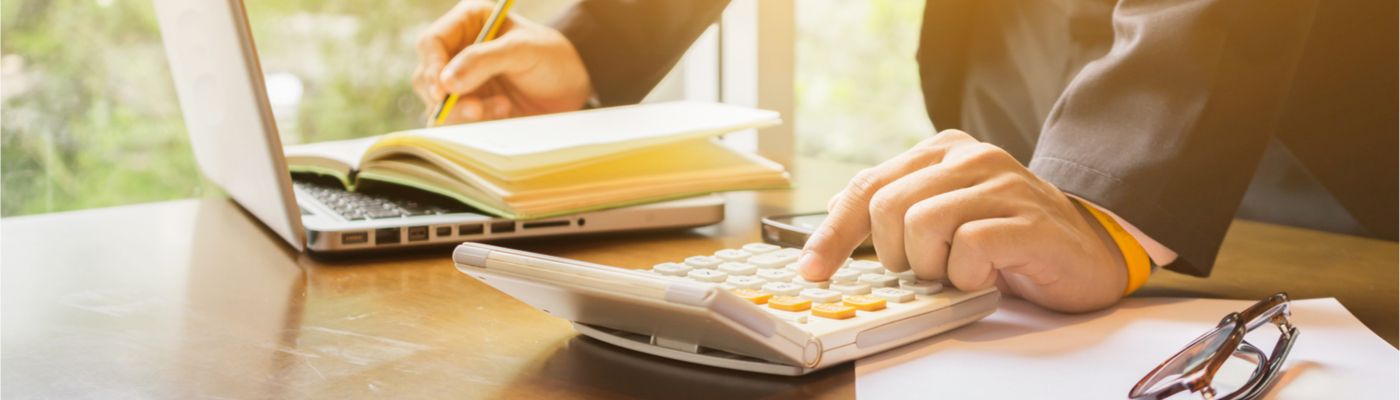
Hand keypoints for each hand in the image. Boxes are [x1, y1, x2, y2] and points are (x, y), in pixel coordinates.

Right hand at [414, 0, 591, 123]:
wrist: (572, 88)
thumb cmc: (551, 58)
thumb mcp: (524, 50)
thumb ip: (484, 60)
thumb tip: (446, 82)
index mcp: (467, 24)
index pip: (431, 43)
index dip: (432, 67)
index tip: (443, 90)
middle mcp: (457, 52)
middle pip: (426, 77)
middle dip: (446, 97)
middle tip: (476, 109)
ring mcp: (461, 83)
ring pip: (438, 104)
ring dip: (463, 112)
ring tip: (502, 107)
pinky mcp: (470, 108)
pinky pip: (455, 123)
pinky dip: (473, 125)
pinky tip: (503, 114)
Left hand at [796, 130, 1127, 312]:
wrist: (1087, 252)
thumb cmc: (1008, 236)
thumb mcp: (945, 212)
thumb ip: (897, 207)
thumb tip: (834, 218)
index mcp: (943, 150)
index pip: (868, 186)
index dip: (833, 233)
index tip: (812, 269)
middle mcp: (972, 158)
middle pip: (888, 207)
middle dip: (894, 253)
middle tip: (925, 268)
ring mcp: (1003, 185)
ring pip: (922, 227)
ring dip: (934, 266)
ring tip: (962, 269)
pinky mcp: (1028, 221)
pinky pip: (968, 250)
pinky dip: (968, 277)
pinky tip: (989, 274)